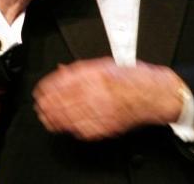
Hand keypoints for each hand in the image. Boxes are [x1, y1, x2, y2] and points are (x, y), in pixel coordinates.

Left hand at [32, 58, 183, 140]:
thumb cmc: (132, 78)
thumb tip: (61, 71)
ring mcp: (103, 110)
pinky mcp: (108, 125)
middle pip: (65, 100)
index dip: (49, 88)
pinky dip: (72, 128)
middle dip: (49, 104)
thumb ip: (81, 69)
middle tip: (40, 105)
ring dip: (56, 118)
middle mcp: (98, 92)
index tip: (40, 90)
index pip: (65, 82)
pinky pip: (85, 129)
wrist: (154, 93)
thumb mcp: (104, 64)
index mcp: (96, 74)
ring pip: (72, 116)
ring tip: (46, 118)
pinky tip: (64, 126)